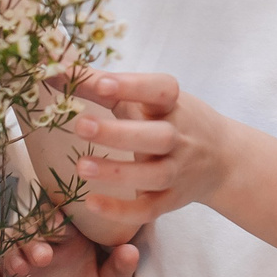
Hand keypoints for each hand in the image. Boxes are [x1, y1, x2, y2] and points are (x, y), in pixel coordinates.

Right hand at [0, 229, 140, 276]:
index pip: (54, 216)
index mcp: (63, 235)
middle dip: (32, 240)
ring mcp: (17, 262)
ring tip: (19, 268)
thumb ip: (121, 269)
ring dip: (9, 254)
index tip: (58, 228)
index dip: (52, 219)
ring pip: (5, 246)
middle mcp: (36, 242)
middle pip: (26, 228)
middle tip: (43, 257)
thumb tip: (132, 251)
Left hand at [63, 71, 233, 224]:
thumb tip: (54, 66)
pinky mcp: (172, 200)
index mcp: (175, 105)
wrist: (223, 160)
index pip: (161, 90)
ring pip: (154, 176)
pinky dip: (121, 210)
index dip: (133, 86)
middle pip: (157, 137)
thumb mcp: (147, 98)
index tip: (102, 83)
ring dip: (118, 172)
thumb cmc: (173, 119)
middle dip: (120, 133)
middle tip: (81, 126)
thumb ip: (102, 83)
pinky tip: (91, 202)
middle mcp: (181, 137)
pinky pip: (149, 209)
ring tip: (81, 166)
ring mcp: (179, 171)